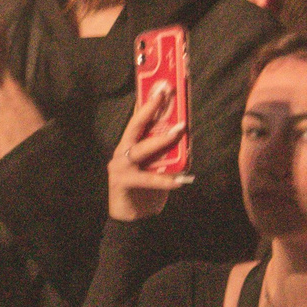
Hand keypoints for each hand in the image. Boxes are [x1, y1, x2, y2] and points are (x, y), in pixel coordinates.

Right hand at [104, 80, 187, 221]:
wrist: (133, 221)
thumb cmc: (147, 192)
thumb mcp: (160, 169)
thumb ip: (168, 155)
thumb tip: (186, 140)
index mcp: (131, 145)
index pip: (140, 119)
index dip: (149, 102)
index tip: (162, 86)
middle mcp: (123, 151)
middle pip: (136, 125)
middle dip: (150, 108)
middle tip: (164, 93)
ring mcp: (120, 166)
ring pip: (142, 148)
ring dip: (161, 139)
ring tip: (179, 130)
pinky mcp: (122, 182)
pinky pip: (147, 178)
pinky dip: (164, 180)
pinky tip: (179, 181)